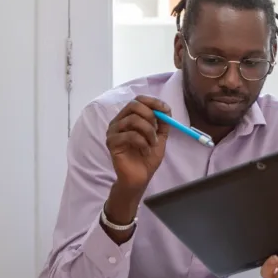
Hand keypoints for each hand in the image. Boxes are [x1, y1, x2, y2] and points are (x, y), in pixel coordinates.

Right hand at [103, 96, 170, 225]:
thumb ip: (162, 123)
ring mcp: (113, 132)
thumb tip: (166, 109)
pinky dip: (143, 143)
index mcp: (128, 117)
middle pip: (134, 105)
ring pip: (133, 120)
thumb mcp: (159, 137)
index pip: (138, 100)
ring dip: (149, 132)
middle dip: (150, 116)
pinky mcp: (111, 143)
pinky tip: (145, 151)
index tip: (166, 110)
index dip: (153, 102)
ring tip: (152, 144)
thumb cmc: (147, 157)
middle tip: (156, 130)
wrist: (139, 177)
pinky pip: (130, 135)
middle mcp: (118, 121)